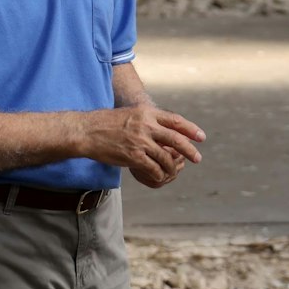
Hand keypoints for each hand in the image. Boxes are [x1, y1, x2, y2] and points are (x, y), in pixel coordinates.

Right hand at [88, 105, 204, 188]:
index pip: (175, 121)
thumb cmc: (106, 123)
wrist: (86, 131)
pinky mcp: (133, 156)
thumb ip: (147, 120)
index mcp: (147, 112)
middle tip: (197, 158)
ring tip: (174, 172)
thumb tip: (164, 129)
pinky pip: (153, 168)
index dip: (190, 129)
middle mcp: (146, 125)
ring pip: (165, 157)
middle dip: (189, 150)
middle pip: (176, 139)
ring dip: (172, 167)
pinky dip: (159, 174)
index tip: (201, 137)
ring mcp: (140, 141)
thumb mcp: (131, 114)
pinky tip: (159, 176)